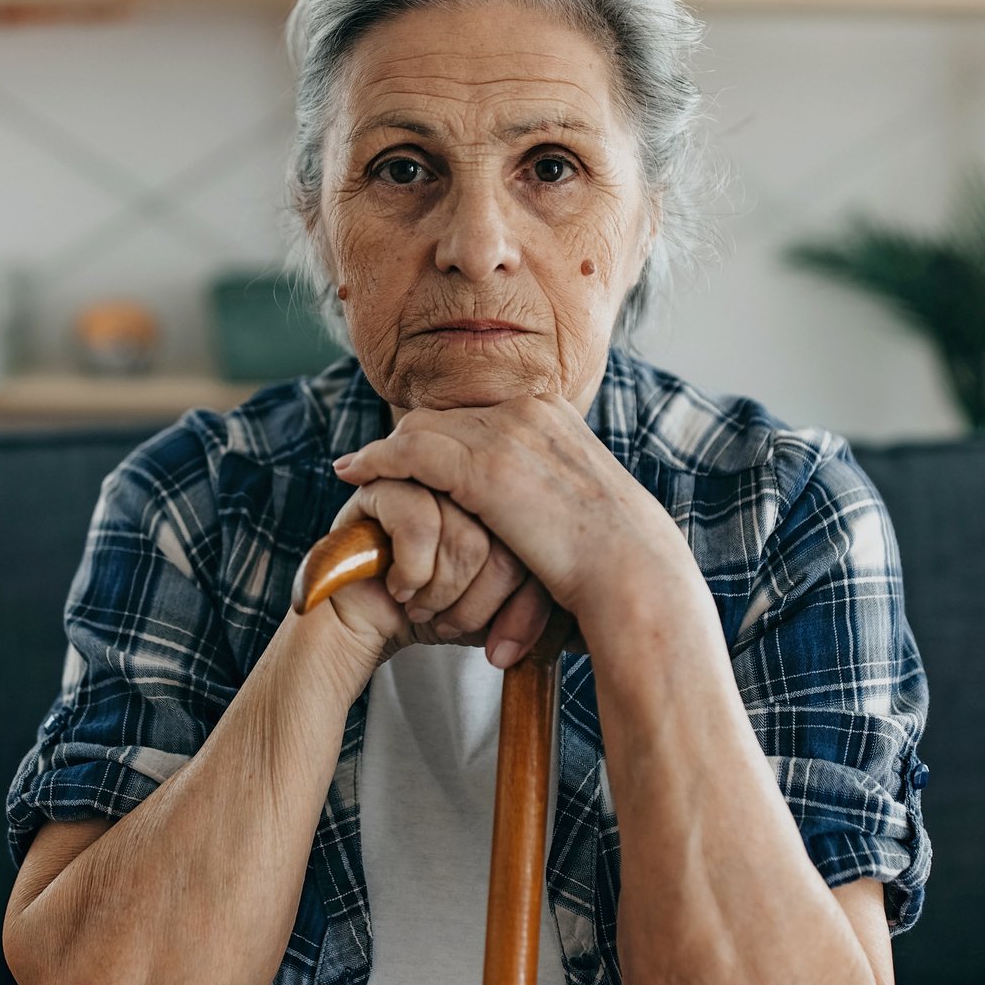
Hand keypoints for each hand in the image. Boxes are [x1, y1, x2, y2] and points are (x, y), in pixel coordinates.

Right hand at [319, 477, 569, 671]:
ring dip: (447, 592)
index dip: (525, 603)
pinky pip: (420, 523)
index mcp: (509, 498)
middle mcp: (471, 479)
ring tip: (428, 608)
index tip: (504, 648)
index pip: (541, 538)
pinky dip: (416, 572)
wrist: (367, 629)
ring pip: (469, 535)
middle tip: (458, 628)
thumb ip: (543, 590)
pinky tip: (402, 591)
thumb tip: (580, 623)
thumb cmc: (442, 612)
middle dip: (485, 602)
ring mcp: (424, 477)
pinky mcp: (380, 487)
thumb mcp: (506, 605)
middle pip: (510, 536)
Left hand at [329, 393, 691, 619]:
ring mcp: (505, 433)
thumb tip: (527, 504)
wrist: (630, 573)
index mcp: (551, 414)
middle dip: (408, 440)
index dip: (441, 435)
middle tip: (374, 464)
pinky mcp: (483, 467)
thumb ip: (545, 489)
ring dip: (386, 452)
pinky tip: (354, 476)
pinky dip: (377, 461)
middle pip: (445, 414)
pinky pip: (409, 452)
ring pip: (422, 428)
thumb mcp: (579, 506)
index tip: (415, 455)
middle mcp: (527, 410)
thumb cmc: (611, 559)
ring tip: (356, 471)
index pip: (476, 413)